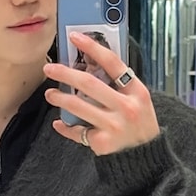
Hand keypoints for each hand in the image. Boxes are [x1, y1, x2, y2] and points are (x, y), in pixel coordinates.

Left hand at [44, 33, 159, 155]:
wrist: (145, 157)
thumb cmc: (139, 124)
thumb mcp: (138, 100)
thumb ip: (120, 84)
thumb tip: (90, 64)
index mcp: (136, 92)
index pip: (113, 63)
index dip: (92, 47)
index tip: (75, 37)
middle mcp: (126, 108)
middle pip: (89, 84)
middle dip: (65, 74)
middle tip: (50, 69)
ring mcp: (114, 126)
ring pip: (78, 106)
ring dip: (60, 98)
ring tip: (50, 94)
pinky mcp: (103, 143)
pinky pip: (78, 132)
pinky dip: (66, 127)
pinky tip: (59, 123)